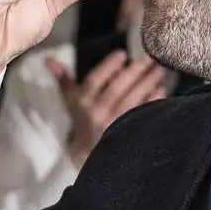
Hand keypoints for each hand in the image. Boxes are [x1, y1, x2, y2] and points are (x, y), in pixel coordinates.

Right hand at [46, 50, 169, 164]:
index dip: (108, 67)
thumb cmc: (81, 120)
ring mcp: (112, 125)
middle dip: (134, 72)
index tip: (122, 54)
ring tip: (159, 71)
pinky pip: (141, 115)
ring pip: (131, 101)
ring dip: (147, 84)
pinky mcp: (126, 134)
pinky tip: (161, 91)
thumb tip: (49, 60)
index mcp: (82, 102)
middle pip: (117, 89)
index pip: (94, 81)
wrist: (87, 154)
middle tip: (149, 59)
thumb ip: (63, 79)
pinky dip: (151, 102)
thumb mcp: (70, 100)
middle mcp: (95, 113)